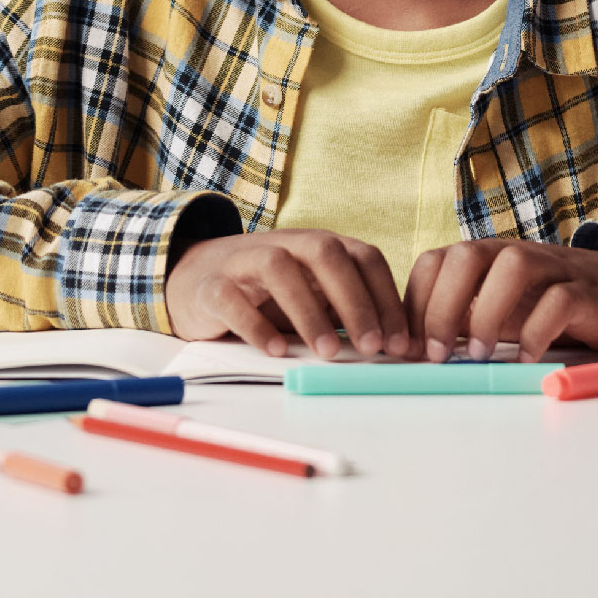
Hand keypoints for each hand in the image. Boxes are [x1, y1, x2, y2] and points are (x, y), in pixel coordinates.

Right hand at [166, 230, 411, 359]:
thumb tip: (394, 347)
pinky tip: (276, 350)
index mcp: (320, 246)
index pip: (364, 259)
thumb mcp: (313, 293)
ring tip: (328, 352)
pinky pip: (233, 298)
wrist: (196, 279)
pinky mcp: (213, 285)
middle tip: (372, 347)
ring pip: (280, 270)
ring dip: (309, 312)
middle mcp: (287, 245)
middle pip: (326, 255)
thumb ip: (346, 311)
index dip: (387, 298)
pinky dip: (256, 325)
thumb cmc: (268, 293)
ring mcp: (246, 260)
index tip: (401, 342)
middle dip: (355, 301)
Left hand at [404, 239, 597, 361]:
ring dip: (488, 312)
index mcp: (487, 258)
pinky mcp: (587, 290)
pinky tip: (525, 358)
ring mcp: (553, 268)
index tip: (408, 348)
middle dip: (442, 305)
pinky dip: (537, 331)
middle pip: (467, 255)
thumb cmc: (549, 304)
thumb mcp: (497, 310)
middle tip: (437, 354)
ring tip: (478, 355)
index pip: (435, 261)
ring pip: (513, 266)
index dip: (415, 302)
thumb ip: (459, 320)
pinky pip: (560, 299)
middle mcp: (515, 254)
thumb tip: (411, 348)